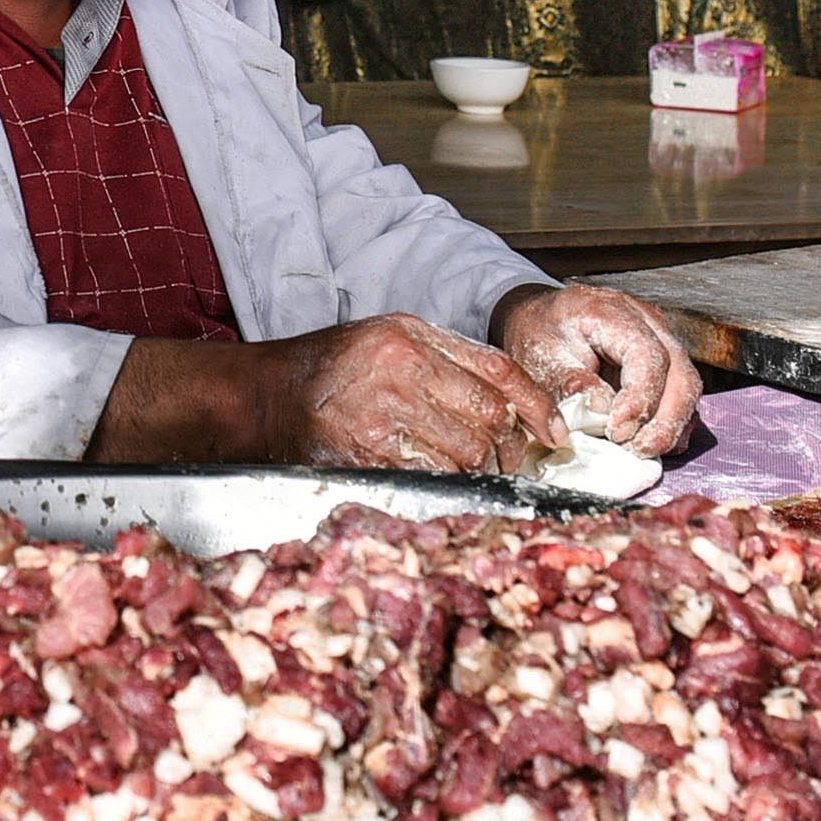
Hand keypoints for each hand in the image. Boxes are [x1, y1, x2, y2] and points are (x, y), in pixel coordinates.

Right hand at [275, 314, 564, 474]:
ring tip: (466, 469)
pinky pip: (431, 480)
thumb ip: (447, 356)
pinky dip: (445, 485)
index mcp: (410, 339)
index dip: (538, 406)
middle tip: (505, 458)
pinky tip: (438, 479)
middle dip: (506, 446)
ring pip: (466, 456)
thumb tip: (511, 396)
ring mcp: (380, 419)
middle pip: (489, 421)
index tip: (554, 432)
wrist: (266, 396)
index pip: (498, 373)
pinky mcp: (366, 458)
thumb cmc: (333, 365)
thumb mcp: (390, 335)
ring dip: (477, 470)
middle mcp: (398, 374)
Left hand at [492, 284, 701, 455]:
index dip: (640, 397)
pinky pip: (681, 398)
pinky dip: (670, 424)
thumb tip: (602, 410)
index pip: (647, 354)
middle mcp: (648, 323)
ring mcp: (662, 342)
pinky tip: (646, 442)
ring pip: (688, 388)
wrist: (540, 319)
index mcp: (613, 312)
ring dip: (671, 426)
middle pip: (681, 374)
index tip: (617, 431)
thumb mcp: (541, 356)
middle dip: (666, 420)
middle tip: (638, 450)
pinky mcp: (664, 365)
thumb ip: (569, 382)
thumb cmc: (540, 335)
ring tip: (639, 450)